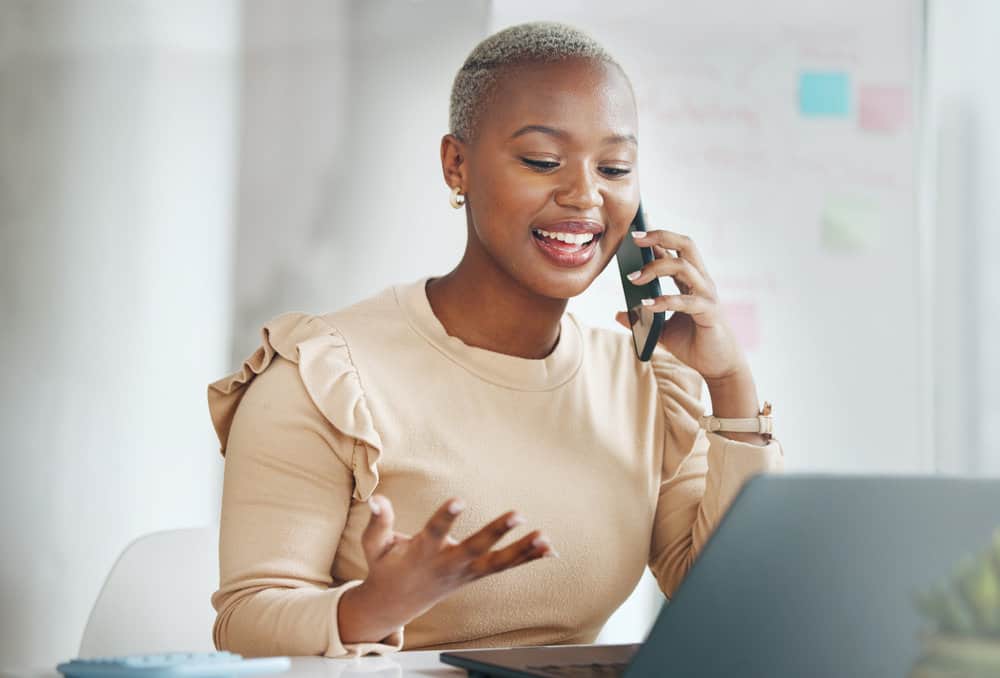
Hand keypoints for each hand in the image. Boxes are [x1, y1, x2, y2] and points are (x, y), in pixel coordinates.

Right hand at [338, 495, 555, 643]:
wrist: (396, 603)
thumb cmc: (386, 566)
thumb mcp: (375, 546)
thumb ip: (378, 522)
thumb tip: (376, 498)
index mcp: (422, 553)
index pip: (435, 532)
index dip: (446, 517)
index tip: (458, 500)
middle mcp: (448, 564)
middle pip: (476, 548)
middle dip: (497, 532)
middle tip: (518, 514)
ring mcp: (465, 573)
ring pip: (497, 563)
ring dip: (523, 550)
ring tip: (546, 537)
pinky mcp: (475, 575)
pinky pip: (504, 567)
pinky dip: (527, 559)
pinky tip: (550, 550)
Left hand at [614, 228, 747, 381]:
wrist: (718, 367)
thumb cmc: (694, 344)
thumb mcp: (661, 330)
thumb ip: (642, 319)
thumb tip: (618, 314)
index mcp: (691, 281)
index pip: (674, 250)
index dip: (656, 237)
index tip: (634, 230)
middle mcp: (701, 282)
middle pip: (685, 245)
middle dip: (660, 236)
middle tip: (635, 239)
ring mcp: (707, 296)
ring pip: (684, 267)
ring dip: (655, 268)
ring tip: (632, 278)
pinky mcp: (710, 313)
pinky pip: (687, 301)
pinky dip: (665, 301)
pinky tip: (646, 305)